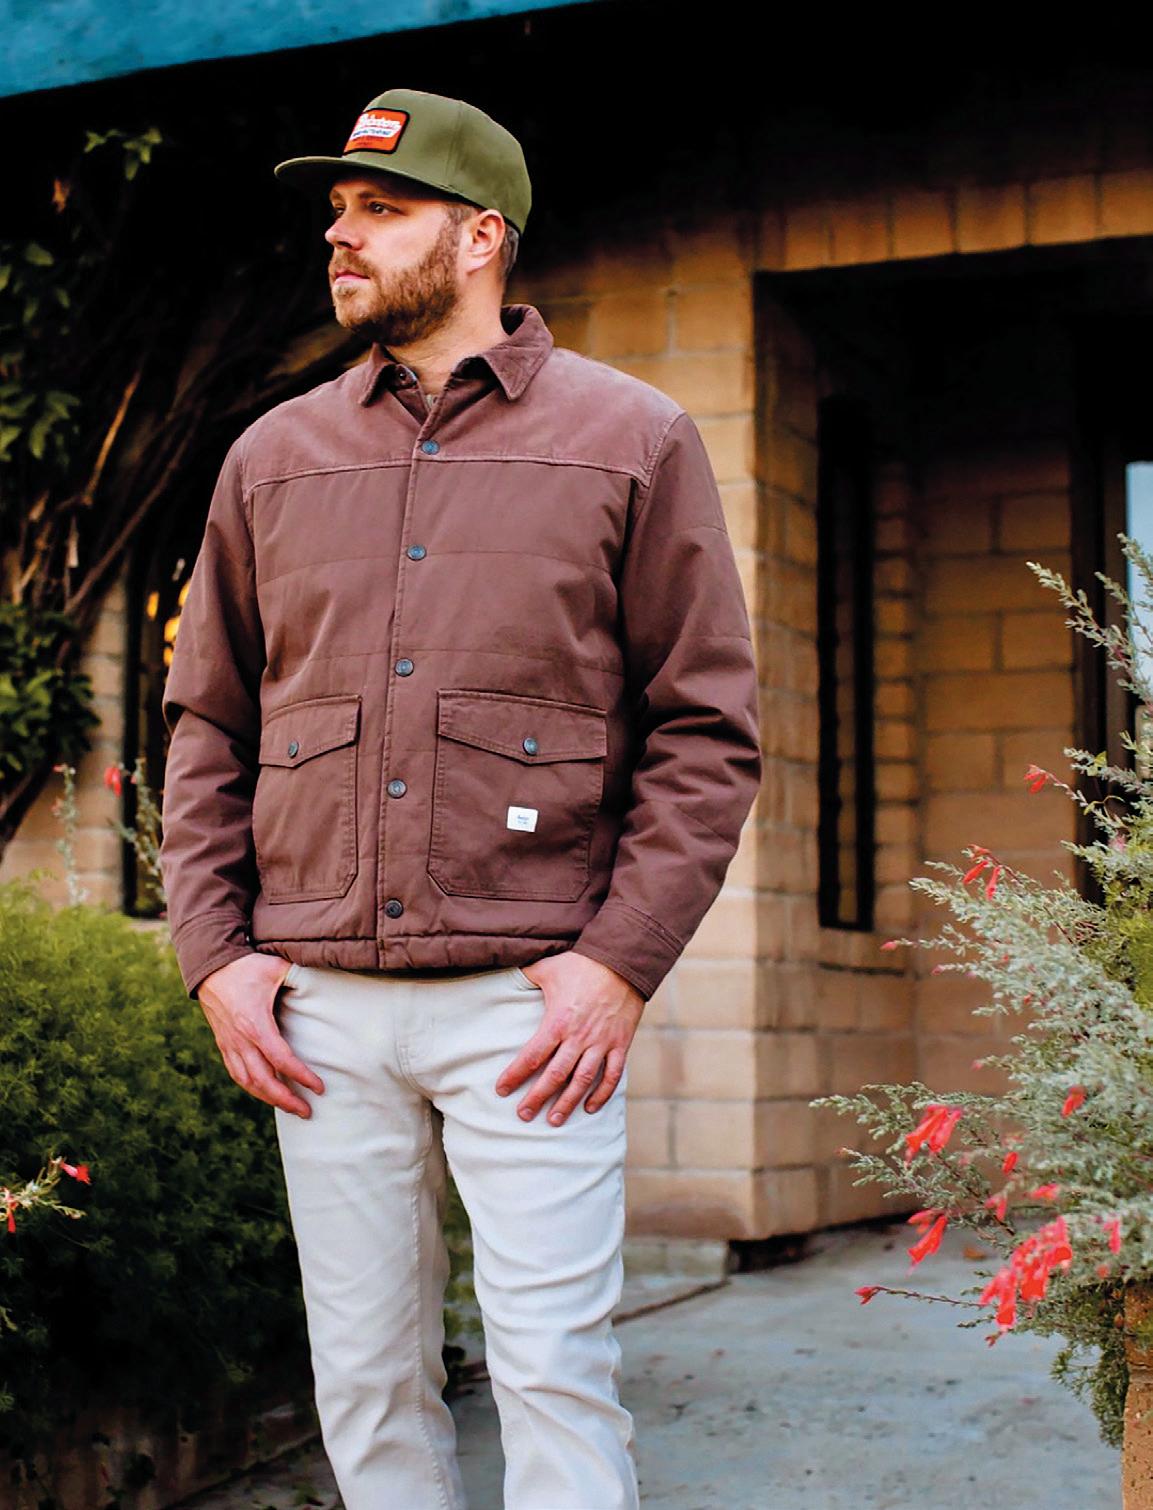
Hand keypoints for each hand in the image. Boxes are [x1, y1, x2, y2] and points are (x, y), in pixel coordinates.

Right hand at [196, 953, 325, 1118]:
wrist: (211, 966)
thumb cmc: (246, 966)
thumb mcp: (276, 967)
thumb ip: (300, 977)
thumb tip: (323, 982)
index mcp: (255, 1023)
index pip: (281, 1059)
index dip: (301, 1076)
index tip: (319, 1087)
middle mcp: (240, 1039)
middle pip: (263, 1080)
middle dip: (286, 1099)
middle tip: (307, 1111)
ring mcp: (230, 1044)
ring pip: (248, 1082)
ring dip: (269, 1098)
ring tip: (291, 1108)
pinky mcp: (224, 1044)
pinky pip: (236, 1073)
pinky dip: (252, 1088)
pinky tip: (266, 1093)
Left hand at [495, 951, 643, 1124]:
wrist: (622, 961)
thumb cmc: (582, 963)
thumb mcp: (548, 967)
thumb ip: (526, 975)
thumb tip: (506, 972)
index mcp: (558, 1021)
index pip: (532, 1056)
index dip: (514, 1075)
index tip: (501, 1090)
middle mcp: (579, 1037)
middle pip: (555, 1075)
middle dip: (537, 1097)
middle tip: (523, 1115)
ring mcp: (602, 1043)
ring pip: (582, 1081)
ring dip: (567, 1103)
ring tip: (553, 1120)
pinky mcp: (620, 1044)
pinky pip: (612, 1075)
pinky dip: (601, 1094)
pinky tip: (589, 1107)